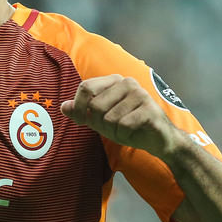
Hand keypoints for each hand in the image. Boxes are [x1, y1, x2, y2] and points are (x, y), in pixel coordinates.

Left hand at [61, 75, 175, 158]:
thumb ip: (82, 112)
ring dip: (113, 132)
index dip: (79, 107)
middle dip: (100, 124)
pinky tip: (133, 132)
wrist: (158, 140)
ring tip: (125, 129)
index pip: (86, 87)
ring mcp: (140, 94)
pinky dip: (124, 135)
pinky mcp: (149, 109)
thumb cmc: (128, 127)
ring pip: (109, 118)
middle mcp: (127, 82)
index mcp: (114, 81)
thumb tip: (63, 106)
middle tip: (112, 128)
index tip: (82, 120)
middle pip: (95, 105)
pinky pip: (123, 125)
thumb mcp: (101, 120)